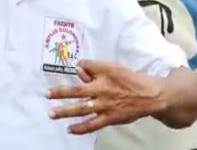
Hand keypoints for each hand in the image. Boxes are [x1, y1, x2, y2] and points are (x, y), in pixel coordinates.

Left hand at [46, 60, 164, 134]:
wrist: (150, 96)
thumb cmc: (132, 80)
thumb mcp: (114, 67)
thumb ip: (96, 68)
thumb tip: (79, 69)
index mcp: (103, 74)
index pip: (85, 67)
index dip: (80, 68)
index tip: (75, 70)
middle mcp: (101, 89)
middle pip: (76, 91)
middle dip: (60, 93)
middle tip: (46, 94)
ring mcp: (104, 105)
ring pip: (81, 109)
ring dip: (65, 111)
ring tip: (51, 113)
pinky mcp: (110, 118)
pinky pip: (92, 124)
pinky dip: (80, 128)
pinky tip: (70, 129)